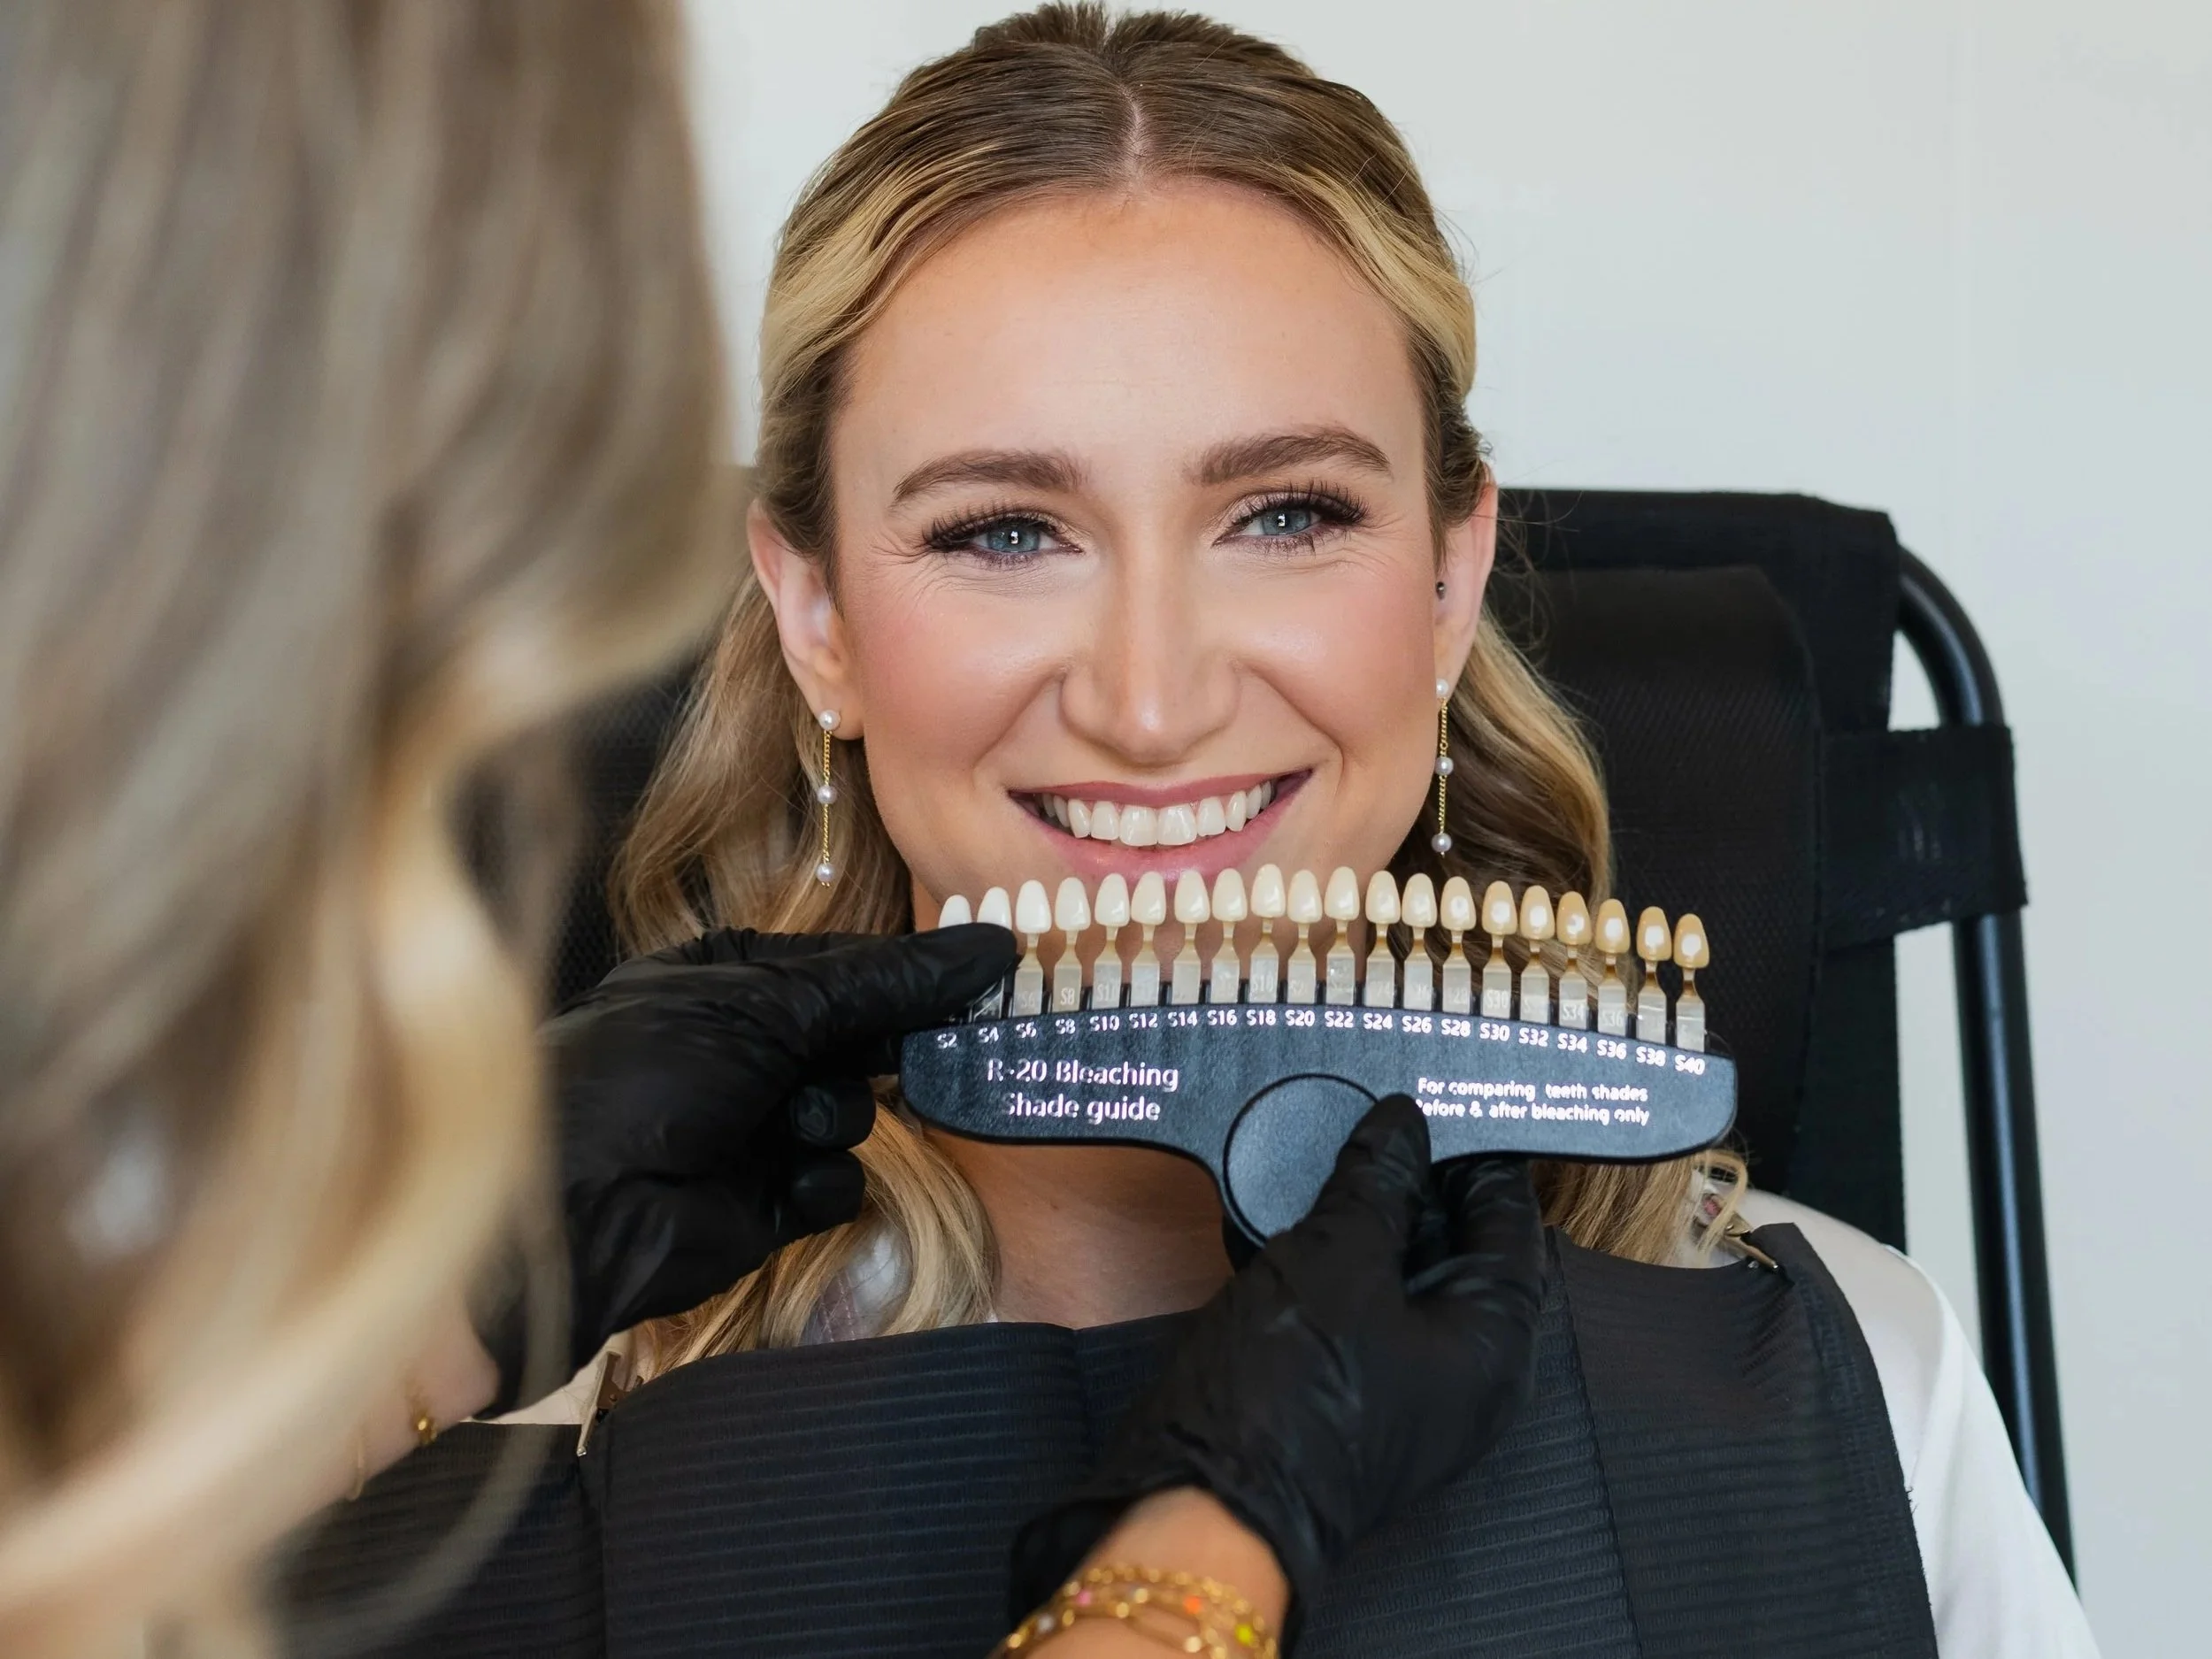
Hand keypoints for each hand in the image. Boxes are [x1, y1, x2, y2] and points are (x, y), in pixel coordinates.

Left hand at [476, 923, 1014, 1406]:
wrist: (574, 1208)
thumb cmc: (650, 1071)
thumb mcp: (766, 1003)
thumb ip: (882, 981)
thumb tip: (991, 945)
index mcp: (722, 977)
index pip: (839, 964)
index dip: (905, 972)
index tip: (980, 972)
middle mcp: (737, 1047)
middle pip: (853, 1036)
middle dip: (884, 1046)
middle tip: (939, 1044)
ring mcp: (752, 1126)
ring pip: (851, 1109)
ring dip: (833, 1115)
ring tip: (793, 1124)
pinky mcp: (764, 1204)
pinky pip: (834, 1181)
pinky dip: (818, 1181)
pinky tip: (785, 1183)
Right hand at [1008, 1095, 1545, 1635]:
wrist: (1199, 1505)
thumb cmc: (1290, 1398)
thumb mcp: (1340, 1258)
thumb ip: (1377, 1181)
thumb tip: (1403, 1126)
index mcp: (1493, 1347)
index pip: (1512, 1227)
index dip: (1481, 1158)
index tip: (1448, 1101)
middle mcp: (1458, 1374)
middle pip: (1454, 1249)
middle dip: (1415, 1180)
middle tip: (1378, 1115)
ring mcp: (1395, 1387)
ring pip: (1394, 1274)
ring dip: (1362, 1214)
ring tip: (1330, 1149)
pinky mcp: (1336, 1390)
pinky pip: (1349, 1304)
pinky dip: (1327, 1255)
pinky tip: (1286, 1211)